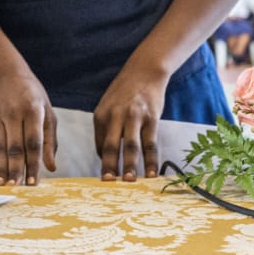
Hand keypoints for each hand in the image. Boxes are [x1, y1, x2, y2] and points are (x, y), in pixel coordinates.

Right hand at [0, 70, 56, 185]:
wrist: (4, 72)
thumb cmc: (32, 94)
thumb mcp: (47, 111)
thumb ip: (49, 140)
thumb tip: (51, 167)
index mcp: (33, 109)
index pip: (33, 141)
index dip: (33, 163)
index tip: (34, 182)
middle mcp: (13, 113)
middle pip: (14, 146)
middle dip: (15, 169)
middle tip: (17, 188)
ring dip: (0, 169)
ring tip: (3, 186)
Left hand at [93, 64, 167, 180]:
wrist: (144, 71)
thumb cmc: (125, 92)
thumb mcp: (108, 106)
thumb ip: (106, 128)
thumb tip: (106, 154)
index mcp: (101, 115)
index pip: (100, 144)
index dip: (105, 161)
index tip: (107, 177)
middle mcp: (115, 116)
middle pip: (111, 146)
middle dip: (109, 166)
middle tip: (108, 183)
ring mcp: (134, 117)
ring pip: (131, 146)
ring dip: (130, 165)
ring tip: (130, 182)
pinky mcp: (151, 118)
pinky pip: (150, 142)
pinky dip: (151, 159)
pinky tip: (152, 173)